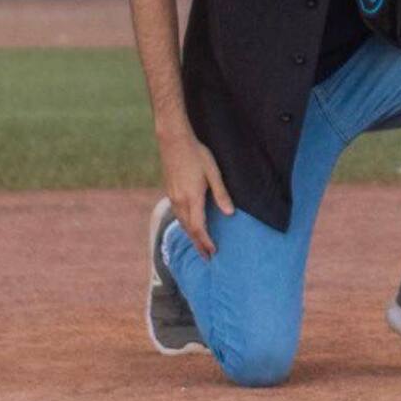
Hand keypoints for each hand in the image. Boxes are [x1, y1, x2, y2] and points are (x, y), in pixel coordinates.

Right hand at [156, 117, 233, 258]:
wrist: (174, 141)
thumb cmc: (197, 154)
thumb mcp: (213, 172)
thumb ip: (221, 194)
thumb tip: (230, 214)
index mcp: (192, 198)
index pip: (199, 228)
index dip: (205, 242)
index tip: (213, 253)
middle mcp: (179, 201)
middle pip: (189, 229)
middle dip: (198, 244)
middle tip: (208, 258)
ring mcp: (173, 197)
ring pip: (182, 223)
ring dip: (191, 236)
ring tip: (200, 246)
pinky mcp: (170, 192)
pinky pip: (178, 215)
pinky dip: (185, 225)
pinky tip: (190, 226)